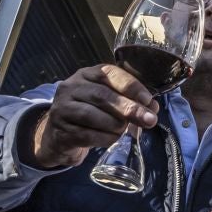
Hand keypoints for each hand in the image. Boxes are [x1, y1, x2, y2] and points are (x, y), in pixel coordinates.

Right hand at [27, 63, 157, 170]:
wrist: (59, 136)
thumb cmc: (91, 114)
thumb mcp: (108, 101)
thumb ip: (130, 101)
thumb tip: (152, 109)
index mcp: (87, 74)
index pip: (109, 73)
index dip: (131, 86)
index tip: (148, 100)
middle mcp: (71, 87)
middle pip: (102, 95)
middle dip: (129, 108)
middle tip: (149, 120)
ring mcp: (62, 108)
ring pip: (93, 115)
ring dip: (116, 125)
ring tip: (124, 130)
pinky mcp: (60, 130)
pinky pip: (87, 135)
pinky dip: (106, 138)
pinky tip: (112, 139)